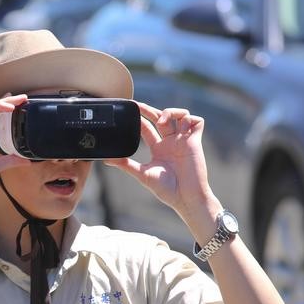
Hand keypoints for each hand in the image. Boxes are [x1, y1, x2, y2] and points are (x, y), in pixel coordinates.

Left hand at [103, 102, 215, 219]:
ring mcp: (183, 141)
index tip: (131, 110)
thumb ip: (126, 164)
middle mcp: (170, 142)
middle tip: (139, 106)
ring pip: (179, 116)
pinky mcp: (195, 141)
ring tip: (162, 121)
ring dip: (170, 112)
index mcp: (158, 149)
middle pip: (160, 118)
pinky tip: (181, 124)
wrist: (185, 197)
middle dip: (150, 110)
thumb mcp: (142, 174)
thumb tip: (106, 160)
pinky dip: (189, 118)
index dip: (139, 118)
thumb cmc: (166, 189)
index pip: (147, 128)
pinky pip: (196, 122)